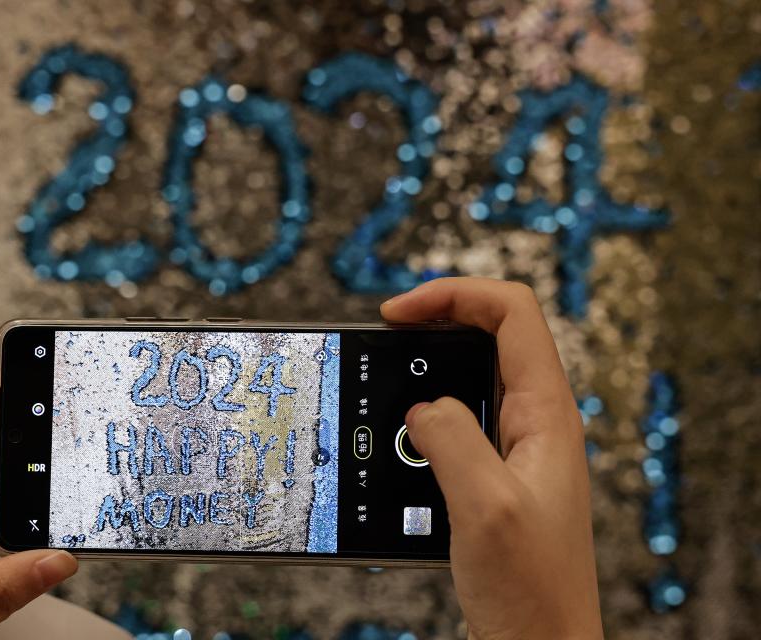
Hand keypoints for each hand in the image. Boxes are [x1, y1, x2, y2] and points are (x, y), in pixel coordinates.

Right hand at [381, 278, 602, 639]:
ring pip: (470, 379)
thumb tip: (422, 410)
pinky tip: (398, 441)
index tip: (397, 314)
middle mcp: (536, 422)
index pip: (512, 312)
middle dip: (434, 324)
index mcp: (547, 414)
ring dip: (424, 374)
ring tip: (384, 386)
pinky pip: (458, 424)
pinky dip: (423, 419)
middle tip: (385, 339)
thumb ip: (451, 439)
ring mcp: (516, 449)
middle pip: (490, 334)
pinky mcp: (495, 476)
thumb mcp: (485, 506)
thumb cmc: (532, 592)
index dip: (454, 294)